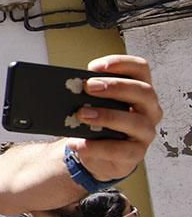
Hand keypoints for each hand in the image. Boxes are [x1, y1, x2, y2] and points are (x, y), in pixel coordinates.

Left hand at [67, 55, 162, 180]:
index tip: (94, 67)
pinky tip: (79, 144)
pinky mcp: (136, 153)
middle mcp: (148, 109)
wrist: (94, 153)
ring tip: (82, 115)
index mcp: (139, 91)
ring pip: (135, 122)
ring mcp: (145, 132)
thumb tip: (68, 86)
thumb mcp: (93, 104)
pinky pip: (121, 150)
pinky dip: (97, 147)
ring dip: (107, 116)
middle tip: (89, 87)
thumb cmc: (97, 122)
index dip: (121, 63)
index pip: (140, 69)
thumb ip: (88, 94)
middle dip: (115, 87)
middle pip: (143, 92)